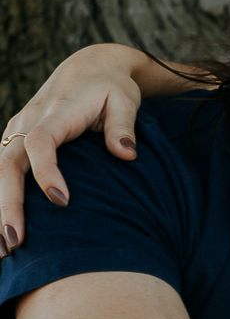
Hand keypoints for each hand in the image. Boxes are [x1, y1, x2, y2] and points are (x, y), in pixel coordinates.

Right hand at [0, 44, 143, 250]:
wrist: (90, 67)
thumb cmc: (112, 87)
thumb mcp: (125, 100)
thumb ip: (124, 126)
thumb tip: (127, 154)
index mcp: (56, 113)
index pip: (41, 142)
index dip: (47, 171)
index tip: (62, 200)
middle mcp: (28, 121)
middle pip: (7, 164)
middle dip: (8, 204)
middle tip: (16, 242)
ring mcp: (17, 130)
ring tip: (4, 250)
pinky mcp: (15, 140)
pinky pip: (2, 171)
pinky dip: (0, 200)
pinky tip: (2, 231)